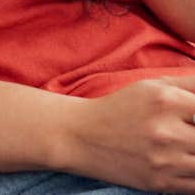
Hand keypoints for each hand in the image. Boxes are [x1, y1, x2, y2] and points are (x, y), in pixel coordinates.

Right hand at [58, 77, 194, 191]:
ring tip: (185, 146)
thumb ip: (188, 83)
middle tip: (188, 132)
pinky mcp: (161, 183)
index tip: (193, 119)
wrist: (82, 136)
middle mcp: (166, 130)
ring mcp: (164, 160)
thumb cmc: (120, 108)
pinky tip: (183, 162)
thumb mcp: (150, 87)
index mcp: (165, 100)